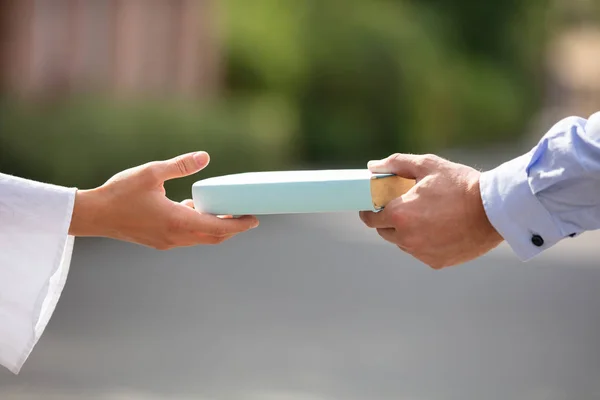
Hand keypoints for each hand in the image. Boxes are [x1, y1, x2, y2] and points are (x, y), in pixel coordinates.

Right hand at [69, 151, 258, 248]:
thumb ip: (180, 166)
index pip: (219, 228)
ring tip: (221, 209)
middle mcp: (176, 236)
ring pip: (200, 238)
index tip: (254, 219)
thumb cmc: (120, 193)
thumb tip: (205, 156)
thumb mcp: (152, 173)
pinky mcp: (159, 241)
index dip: (239, 225)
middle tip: (245, 215)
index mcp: (178, 221)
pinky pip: (186, 237)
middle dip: (232, 228)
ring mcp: (167, 242)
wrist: (93, 215)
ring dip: (214, 227)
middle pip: (214, 237)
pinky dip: (197, 226)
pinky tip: (192, 208)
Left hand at [359, 153, 502, 268]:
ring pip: (402, 243)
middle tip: (402, 206)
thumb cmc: (460, 184)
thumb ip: (396, 164)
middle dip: (388, 220)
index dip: (370, 210)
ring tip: (424, 216)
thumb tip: (372, 167)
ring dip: (406, 232)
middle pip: (384, 232)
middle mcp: (406, 238)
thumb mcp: (427, 165)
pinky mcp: (436, 262)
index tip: (375, 204)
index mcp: (400, 215)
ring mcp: (421, 252)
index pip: (370, 218)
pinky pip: (421, 252)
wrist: (495, 210)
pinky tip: (439, 228)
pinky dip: (424, 242)